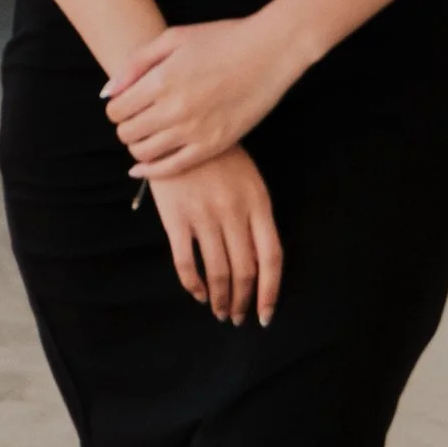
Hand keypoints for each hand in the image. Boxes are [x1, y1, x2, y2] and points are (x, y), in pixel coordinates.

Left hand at [103, 14, 297, 177]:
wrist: (269, 51)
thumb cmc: (221, 39)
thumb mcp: (173, 38)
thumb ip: (136, 64)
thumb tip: (108, 92)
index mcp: (161, 80)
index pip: (116, 110)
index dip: (115, 109)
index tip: (125, 104)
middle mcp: (175, 109)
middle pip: (127, 133)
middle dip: (125, 126)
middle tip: (136, 119)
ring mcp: (195, 130)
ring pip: (145, 153)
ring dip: (137, 146)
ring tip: (147, 135)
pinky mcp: (214, 145)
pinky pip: (172, 168)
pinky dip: (153, 170)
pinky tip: (144, 167)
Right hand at [148, 150, 282, 324]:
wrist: (180, 129)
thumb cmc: (219, 157)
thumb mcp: (250, 180)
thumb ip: (256, 217)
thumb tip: (258, 263)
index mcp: (258, 203)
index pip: (271, 258)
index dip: (270, 291)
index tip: (266, 314)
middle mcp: (234, 213)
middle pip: (244, 270)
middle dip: (243, 301)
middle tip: (238, 317)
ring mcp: (204, 216)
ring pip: (217, 271)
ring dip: (220, 299)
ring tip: (219, 312)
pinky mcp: (176, 218)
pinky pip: (186, 262)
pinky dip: (193, 284)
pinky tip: (197, 294)